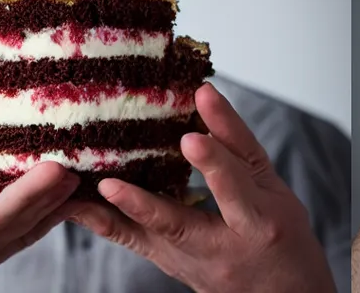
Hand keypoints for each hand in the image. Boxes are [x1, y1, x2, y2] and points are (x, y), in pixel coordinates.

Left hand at [64, 84, 332, 292]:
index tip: (191, 136)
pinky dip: (103, 221)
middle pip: (180, 226)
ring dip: (109, 214)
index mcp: (259, 224)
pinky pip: (131, 241)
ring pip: (144, 239)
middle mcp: (220, 250)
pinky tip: (75, 202)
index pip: (235, 188)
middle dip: (143, 206)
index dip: (214, 162)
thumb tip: (203, 93)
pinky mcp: (168, 265)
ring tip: (78, 189)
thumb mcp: (275, 188)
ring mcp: (190, 264)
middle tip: (110, 183)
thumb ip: (237, 142)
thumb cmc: (284, 240)